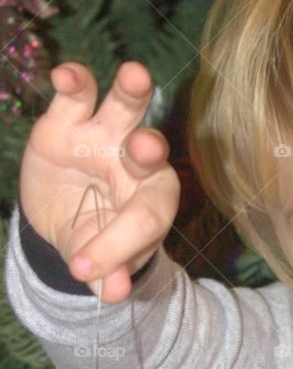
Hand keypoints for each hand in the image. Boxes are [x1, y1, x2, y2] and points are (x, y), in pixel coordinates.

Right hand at [19, 60, 179, 303]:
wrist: (63, 218)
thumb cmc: (95, 237)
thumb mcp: (99, 262)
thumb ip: (109, 274)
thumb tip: (113, 295)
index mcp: (153, 201)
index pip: (147, 216)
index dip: (120, 242)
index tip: (83, 269)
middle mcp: (135, 163)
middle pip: (152, 151)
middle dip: (150, 150)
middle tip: (143, 150)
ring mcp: (104, 136)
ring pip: (126, 107)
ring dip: (132, 91)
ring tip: (135, 75)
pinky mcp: (69, 120)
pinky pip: (78, 94)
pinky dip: (74, 80)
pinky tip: (65, 73)